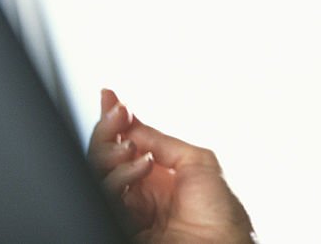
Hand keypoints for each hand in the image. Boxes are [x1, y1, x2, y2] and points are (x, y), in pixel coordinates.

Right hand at [88, 89, 255, 243]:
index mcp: (157, 175)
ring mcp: (129, 210)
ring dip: (111, 151)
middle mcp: (140, 191)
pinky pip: (105, 196)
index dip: (115, 119)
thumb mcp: (196, 162)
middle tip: (116, 113)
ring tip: (132, 147)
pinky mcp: (120, 225)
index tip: (110, 96)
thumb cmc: (221, 216)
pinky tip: (140, 165)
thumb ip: (160, 140)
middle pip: (106, 156)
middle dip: (108, 129)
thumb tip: (130, 120)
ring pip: (99, 173)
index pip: (127, 142)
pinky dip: (119, 175)